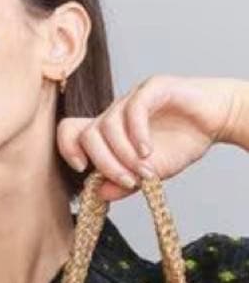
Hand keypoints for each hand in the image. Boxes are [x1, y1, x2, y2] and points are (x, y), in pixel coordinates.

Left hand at [56, 74, 238, 201]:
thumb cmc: (181, 144)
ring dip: (123, 154)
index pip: (70, 132)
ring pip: (108, 124)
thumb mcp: (150, 174)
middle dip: (104, 163)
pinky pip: (133, 109)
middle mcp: (114, 114)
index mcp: (107, 133)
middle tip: (127, 180)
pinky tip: (148, 151)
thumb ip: (125, 184)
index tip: (82, 169)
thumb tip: (100, 193)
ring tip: (144, 170)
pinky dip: (137, 134)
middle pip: (87, 134)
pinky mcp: (151, 88)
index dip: (67, 149)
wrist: (215, 122)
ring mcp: (131, 99)